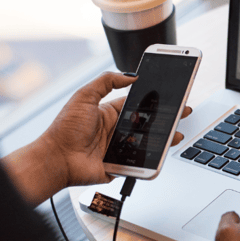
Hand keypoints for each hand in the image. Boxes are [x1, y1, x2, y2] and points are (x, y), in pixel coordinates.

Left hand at [41, 72, 192, 186]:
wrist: (56, 159)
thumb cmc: (64, 129)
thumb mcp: (84, 96)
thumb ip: (105, 81)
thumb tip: (130, 75)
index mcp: (109, 113)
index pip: (137, 104)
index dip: (153, 100)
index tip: (169, 95)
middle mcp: (116, 130)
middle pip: (147, 123)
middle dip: (165, 118)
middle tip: (182, 113)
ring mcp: (119, 148)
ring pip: (147, 142)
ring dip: (163, 138)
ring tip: (177, 133)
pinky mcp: (120, 165)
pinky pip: (140, 162)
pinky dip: (151, 159)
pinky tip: (162, 152)